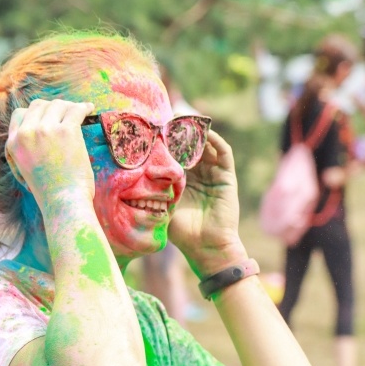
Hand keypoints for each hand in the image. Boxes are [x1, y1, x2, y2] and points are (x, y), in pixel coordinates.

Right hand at [5, 99, 94, 214]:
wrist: (63, 204)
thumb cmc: (50, 193)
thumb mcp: (26, 168)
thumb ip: (27, 148)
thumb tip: (41, 127)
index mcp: (13, 144)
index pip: (20, 114)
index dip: (35, 114)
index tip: (48, 117)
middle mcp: (26, 133)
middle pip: (38, 105)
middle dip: (52, 108)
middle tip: (66, 114)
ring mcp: (45, 130)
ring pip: (57, 104)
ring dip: (68, 108)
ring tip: (79, 113)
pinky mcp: (66, 131)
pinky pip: (75, 109)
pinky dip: (84, 108)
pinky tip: (89, 109)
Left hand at [167, 129, 245, 275]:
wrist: (206, 247)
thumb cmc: (182, 233)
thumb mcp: (163, 206)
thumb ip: (155, 189)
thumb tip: (137, 171)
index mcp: (182, 182)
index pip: (174, 155)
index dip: (166, 143)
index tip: (154, 130)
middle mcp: (199, 176)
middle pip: (191, 147)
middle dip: (181, 133)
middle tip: (169, 119)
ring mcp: (214, 175)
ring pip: (206, 147)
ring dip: (197, 133)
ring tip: (185, 121)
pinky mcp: (227, 177)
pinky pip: (223, 153)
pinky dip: (215, 140)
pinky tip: (204, 132)